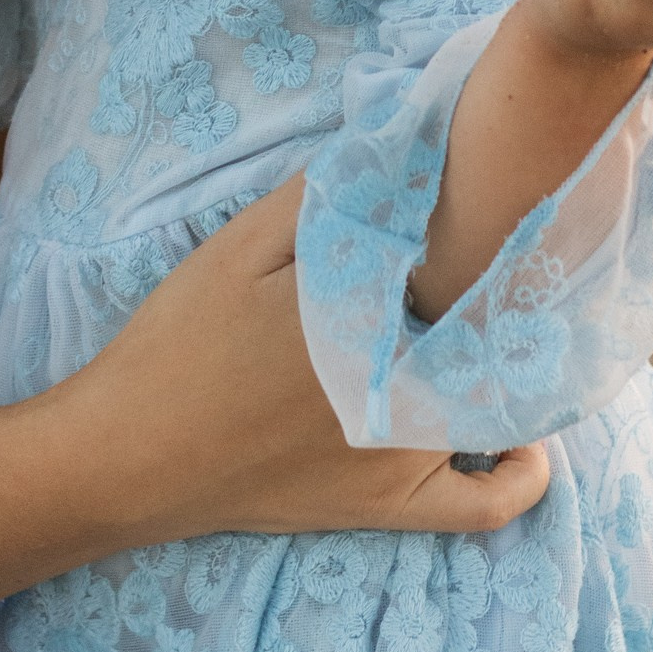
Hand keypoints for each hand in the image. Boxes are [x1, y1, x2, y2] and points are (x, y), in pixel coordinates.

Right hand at [0, 180, 549, 619]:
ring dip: (516, 358)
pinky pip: (483, 505)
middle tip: (523, 249)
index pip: (468, 255)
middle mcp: (402, 381)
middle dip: (517, 284)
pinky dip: (518, 475)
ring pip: (501, 399)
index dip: (497, 219)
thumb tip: (398, 144)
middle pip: (498, 325)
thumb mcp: (239, 247)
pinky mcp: (390, 507)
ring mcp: (404, 452)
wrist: (129, 455)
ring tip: (514, 319)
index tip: (509, 188)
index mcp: (368, 308)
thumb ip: (323, 197)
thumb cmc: (180, 342)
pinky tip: (523, 445)